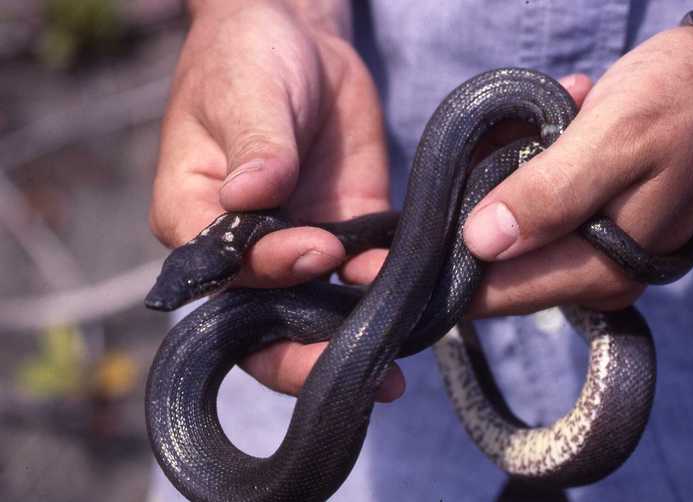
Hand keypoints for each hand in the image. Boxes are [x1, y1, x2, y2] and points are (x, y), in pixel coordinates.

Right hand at [150, 0, 402, 400]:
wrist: (298, 39)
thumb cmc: (247, 59)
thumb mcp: (245, 93)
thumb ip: (254, 147)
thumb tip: (255, 197)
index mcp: (195, 219)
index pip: (225, 273)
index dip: (269, 276)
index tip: (316, 250)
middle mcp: (244, 247)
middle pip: (263, 321)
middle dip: (307, 351)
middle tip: (360, 373)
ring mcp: (297, 242)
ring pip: (317, 309)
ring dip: (353, 336)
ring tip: (395, 361)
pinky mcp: (346, 229)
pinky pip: (363, 270)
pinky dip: (385, 284)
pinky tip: (411, 292)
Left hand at [345, 4, 692, 317]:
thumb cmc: (683, 102)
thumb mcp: (611, 141)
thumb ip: (547, 197)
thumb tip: (480, 244)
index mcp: (600, 268)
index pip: (498, 293)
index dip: (439, 281)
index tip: (384, 264)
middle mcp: (595, 272)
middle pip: (498, 266)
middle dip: (469, 214)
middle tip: (470, 159)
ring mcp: (595, 250)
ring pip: (511, 233)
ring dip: (502, 181)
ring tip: (530, 128)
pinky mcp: (593, 223)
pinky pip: (536, 208)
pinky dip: (527, 170)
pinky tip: (549, 126)